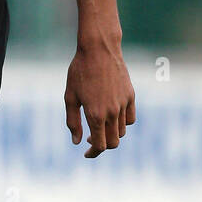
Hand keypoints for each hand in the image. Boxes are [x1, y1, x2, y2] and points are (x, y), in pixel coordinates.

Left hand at [64, 41, 134, 157]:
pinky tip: (111, 117)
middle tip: (90, 140)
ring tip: (98, 126)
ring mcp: (123, 104)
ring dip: (110, 134)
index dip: (93, 153)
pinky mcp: (131, 96)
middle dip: (102, 146)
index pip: (100, 146)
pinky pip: (130, 119)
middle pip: (113, 142)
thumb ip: (73, 122)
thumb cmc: (79, 71)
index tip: (86, 153)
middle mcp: (112, 112)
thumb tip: (77, 141)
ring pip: (121, 132)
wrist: (99, 49)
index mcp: (95, 115)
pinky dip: (122, 123)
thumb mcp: (70, 97)